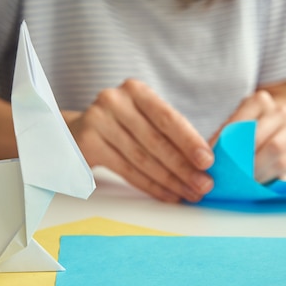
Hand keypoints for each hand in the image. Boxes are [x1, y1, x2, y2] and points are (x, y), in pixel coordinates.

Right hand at [64, 79, 213, 202]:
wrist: (78, 133)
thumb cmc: (122, 127)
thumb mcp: (144, 118)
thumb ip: (170, 132)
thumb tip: (204, 160)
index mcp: (136, 90)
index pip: (167, 118)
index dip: (189, 141)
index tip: (207, 161)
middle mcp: (115, 101)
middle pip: (155, 141)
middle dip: (183, 167)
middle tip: (203, 184)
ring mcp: (98, 121)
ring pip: (142, 159)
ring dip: (169, 180)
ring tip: (188, 193)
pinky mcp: (87, 144)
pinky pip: (126, 170)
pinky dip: (150, 185)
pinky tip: (167, 194)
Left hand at [209, 89, 285, 182]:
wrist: (275, 129)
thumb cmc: (248, 128)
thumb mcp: (234, 124)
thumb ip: (224, 135)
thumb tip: (211, 151)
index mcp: (260, 101)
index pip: (243, 119)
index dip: (228, 138)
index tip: (215, 153)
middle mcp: (279, 112)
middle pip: (259, 134)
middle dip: (241, 154)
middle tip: (228, 168)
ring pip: (274, 148)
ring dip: (254, 165)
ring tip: (240, 175)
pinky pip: (282, 164)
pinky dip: (265, 173)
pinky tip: (254, 178)